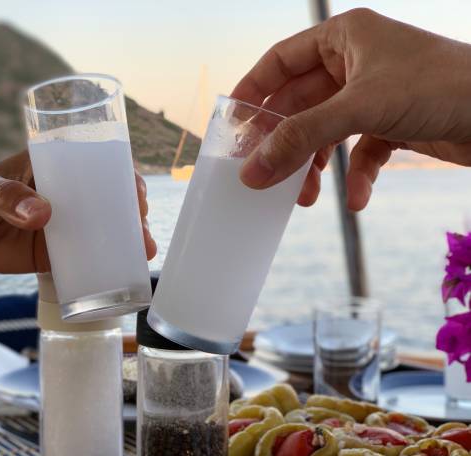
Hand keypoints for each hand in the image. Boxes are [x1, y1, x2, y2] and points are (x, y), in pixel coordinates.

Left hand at [0, 151, 156, 273]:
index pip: (95, 166)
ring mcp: (59, 226)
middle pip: (108, 200)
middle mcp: (63, 195)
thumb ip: (5, 196)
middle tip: (142, 231)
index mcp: (50, 167)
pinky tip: (122, 273)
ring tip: (142, 254)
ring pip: (102, 230)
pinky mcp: (51, 255)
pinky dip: (103, 265)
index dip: (123, 176)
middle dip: (133, 214)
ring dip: (127, 240)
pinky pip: (84, 259)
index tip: (136, 193)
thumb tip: (43, 214)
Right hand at [233, 8, 470, 209]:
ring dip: (315, 167)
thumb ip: (301, 138)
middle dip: (284, 143)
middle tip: (265, 176)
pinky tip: (358, 200)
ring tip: (307, 198)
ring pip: (326, 133)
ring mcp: (373, 95)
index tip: (232, 125)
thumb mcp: (359, 108)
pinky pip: (360, 152)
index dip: (253, 91)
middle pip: (299, 105)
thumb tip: (252, 170)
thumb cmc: (440, 86)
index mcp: (343, 38)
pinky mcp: (393, 124)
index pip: (280, 61)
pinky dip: (356, 177)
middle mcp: (354, 63)